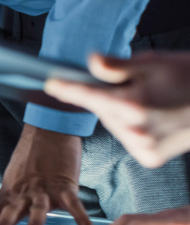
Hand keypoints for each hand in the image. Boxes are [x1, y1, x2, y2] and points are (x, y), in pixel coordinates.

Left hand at [0, 124, 94, 224]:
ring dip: (34, 222)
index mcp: (10, 191)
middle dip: (4, 223)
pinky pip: (74, 205)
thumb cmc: (32, 158)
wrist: (49, 130)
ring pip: (38, 208)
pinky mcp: (65, 185)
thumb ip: (9, 199)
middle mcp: (24, 192)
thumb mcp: (13, 179)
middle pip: (12, 210)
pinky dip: (81, 219)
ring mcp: (44, 189)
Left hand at [45, 52, 189, 167]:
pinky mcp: (150, 157)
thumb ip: (117, 66)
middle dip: (108, 98)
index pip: (89, 96)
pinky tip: (152, 119)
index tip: (52, 85)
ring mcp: (143, 148)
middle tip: (133, 87)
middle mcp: (137, 131)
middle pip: (102, 111)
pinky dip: (132, 128)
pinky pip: (127, 138)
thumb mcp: (154, 64)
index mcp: (134, 106)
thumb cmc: (189, 79)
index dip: (68, 89)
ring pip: (114, 125)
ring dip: (120, 114)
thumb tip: (91, 63)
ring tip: (149, 103)